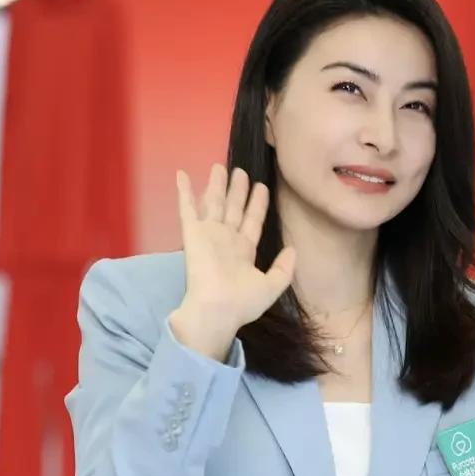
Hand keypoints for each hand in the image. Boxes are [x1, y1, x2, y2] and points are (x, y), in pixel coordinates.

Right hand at [174, 163, 295, 332]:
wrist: (218, 309)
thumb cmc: (244, 301)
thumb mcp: (272, 286)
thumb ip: (284, 268)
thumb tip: (292, 249)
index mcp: (244, 251)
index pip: (252, 221)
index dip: (257, 204)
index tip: (262, 186)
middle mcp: (227, 240)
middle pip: (234, 208)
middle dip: (237, 190)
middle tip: (241, 171)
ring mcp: (209, 235)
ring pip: (214, 203)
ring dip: (216, 185)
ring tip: (220, 166)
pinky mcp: (193, 234)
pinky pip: (188, 208)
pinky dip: (184, 191)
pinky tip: (182, 174)